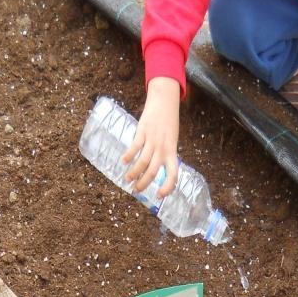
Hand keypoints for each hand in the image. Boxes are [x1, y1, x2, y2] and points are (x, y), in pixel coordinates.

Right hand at [122, 76, 180, 196]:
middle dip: (144, 183)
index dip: (168, 187)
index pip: (173, 174)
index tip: (159, 195)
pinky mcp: (143, 131)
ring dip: (134, 173)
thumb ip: (165, 154)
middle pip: (153, 171)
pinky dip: (128, 155)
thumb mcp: (171, 140)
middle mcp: (163, 148)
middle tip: (137, 190)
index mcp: (172, 151)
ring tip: (128, 179)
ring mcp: (153, 140)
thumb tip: (155, 170)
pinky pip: (135, 147)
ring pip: (143, 162)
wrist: (165, 101)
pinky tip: (124, 161)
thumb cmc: (168, 122)